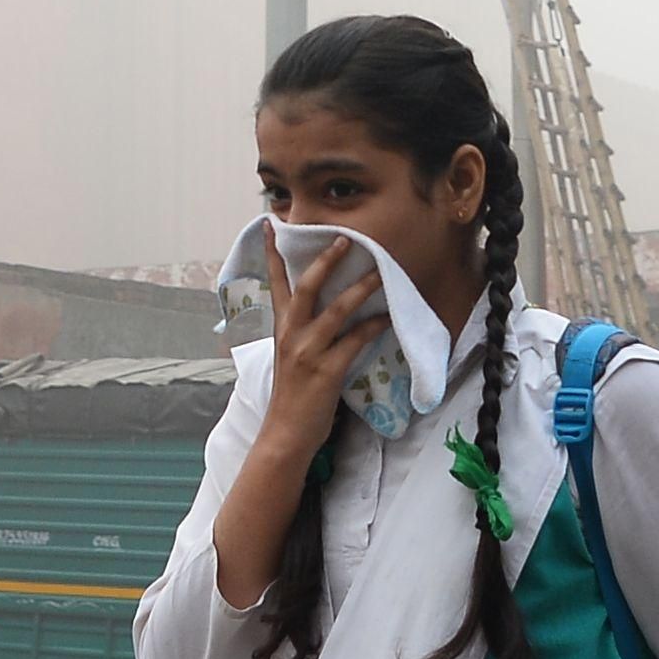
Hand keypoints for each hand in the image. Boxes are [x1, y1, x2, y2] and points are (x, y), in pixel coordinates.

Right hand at [256, 231, 387, 459]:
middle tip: (344, 238)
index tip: (270, 225)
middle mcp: (291, 335)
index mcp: (281, 329)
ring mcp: (308, 352)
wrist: (285, 434)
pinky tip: (387, 317)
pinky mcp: (327, 370)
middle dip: (326, 261)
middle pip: (307, 287)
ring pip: (336, 310)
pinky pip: (355, 340)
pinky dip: (372, 326)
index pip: (276, 284)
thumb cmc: (292, 395)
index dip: (272, 254)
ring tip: (379, 271)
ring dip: (360, 288)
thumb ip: (303, 331)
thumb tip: (327, 309)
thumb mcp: (291, 356)